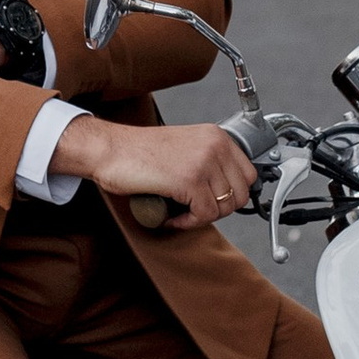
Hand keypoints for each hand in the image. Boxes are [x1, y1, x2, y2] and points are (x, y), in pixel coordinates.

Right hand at [52, 117, 251, 232]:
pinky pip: (204, 215)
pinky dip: (187, 223)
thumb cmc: (139, 152)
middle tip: (193, 210)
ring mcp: (204, 162)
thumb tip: (228, 193)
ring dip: (201, 217)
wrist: (110, 150)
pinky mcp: (190, 181)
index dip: (230, 194)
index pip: (248, 175)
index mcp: (216, 136)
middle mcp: (215, 145)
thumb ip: (209, 162)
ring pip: (224, 208)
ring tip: (180, 212)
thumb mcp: (186, 148)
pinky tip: (171, 216)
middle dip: (218, 209)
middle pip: (240, 194)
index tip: (211, 200)